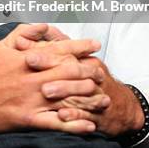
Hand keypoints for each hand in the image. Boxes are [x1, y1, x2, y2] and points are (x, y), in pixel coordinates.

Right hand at [0, 23, 100, 133]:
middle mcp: (33, 77)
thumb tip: (43, 25)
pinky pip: (55, 123)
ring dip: (87, 98)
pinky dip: (74, 125)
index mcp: (28, 58)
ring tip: (104, 97)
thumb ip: (25, 32)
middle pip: (69, 72)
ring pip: (66, 97)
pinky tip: (89, 125)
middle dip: (89, 70)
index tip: (95, 44)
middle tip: (103, 70)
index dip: (80, 46)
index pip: (60, 49)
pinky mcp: (28, 119)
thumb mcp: (2, 44)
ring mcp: (32, 99)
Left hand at [30, 52, 144, 135]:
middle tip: (30, 63)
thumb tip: (40, 32)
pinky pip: (87, 115)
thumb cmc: (94, 82)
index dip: (45, 50)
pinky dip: (75, 115)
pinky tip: (62, 116)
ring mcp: (96, 95)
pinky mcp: (98, 116)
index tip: (26, 49)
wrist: (122, 108)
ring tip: (45, 91)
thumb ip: (60, 47)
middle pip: (71, 68)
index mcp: (85, 61)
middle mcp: (91, 75)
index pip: (65, 51)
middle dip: (50, 66)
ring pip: (79, 91)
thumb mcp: (82, 62)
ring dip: (62, 90)